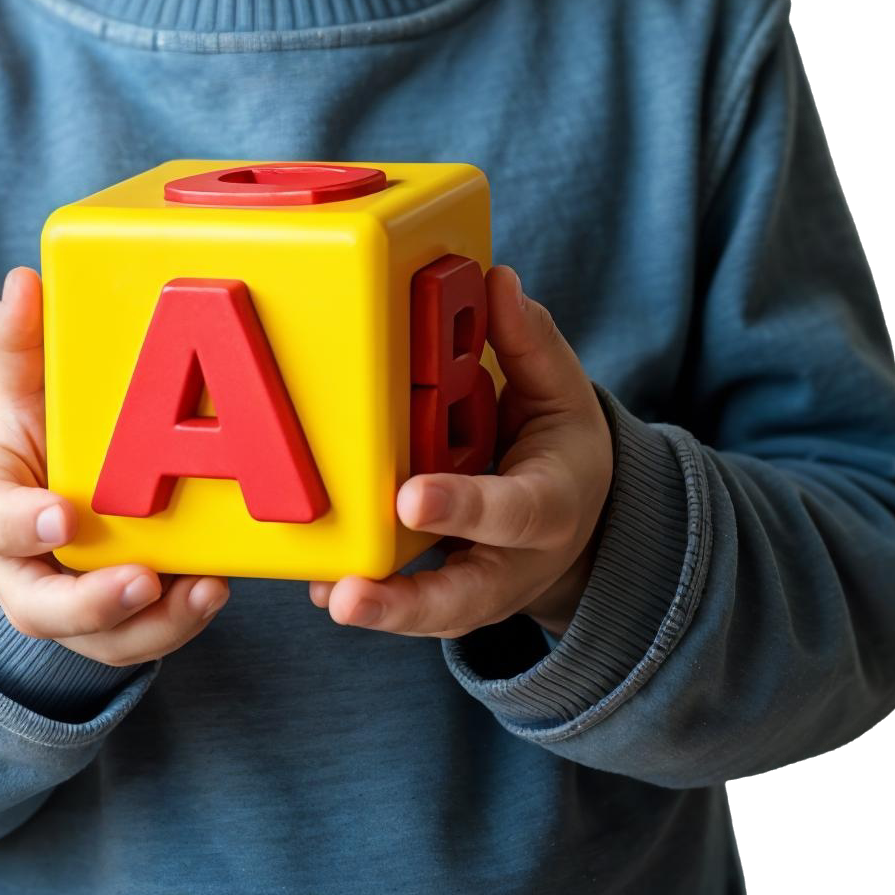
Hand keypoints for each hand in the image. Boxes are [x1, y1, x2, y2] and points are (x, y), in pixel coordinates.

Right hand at [0, 266, 231, 666]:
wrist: (51, 478)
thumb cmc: (31, 428)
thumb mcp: (19, 384)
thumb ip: (18, 341)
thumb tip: (21, 281)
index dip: (21, 527)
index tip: (64, 516)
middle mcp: (25, 567)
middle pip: (42, 609)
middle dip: (92, 605)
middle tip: (140, 582)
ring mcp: (74, 598)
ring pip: (100, 638)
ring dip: (151, 626)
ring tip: (204, 592)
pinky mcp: (122, 612)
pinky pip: (144, 633)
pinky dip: (179, 620)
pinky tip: (216, 587)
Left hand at [309, 265, 613, 640]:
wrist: (579, 519)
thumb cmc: (559, 446)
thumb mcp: (562, 392)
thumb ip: (530, 342)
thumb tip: (498, 282)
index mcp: (551, 504)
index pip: (512, 510)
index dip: (463, 507)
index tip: (410, 499)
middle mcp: (513, 559)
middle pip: (465, 595)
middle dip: (407, 600)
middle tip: (348, 594)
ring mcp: (476, 585)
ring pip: (430, 612)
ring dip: (378, 608)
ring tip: (325, 594)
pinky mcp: (442, 591)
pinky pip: (404, 601)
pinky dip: (365, 597)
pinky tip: (315, 582)